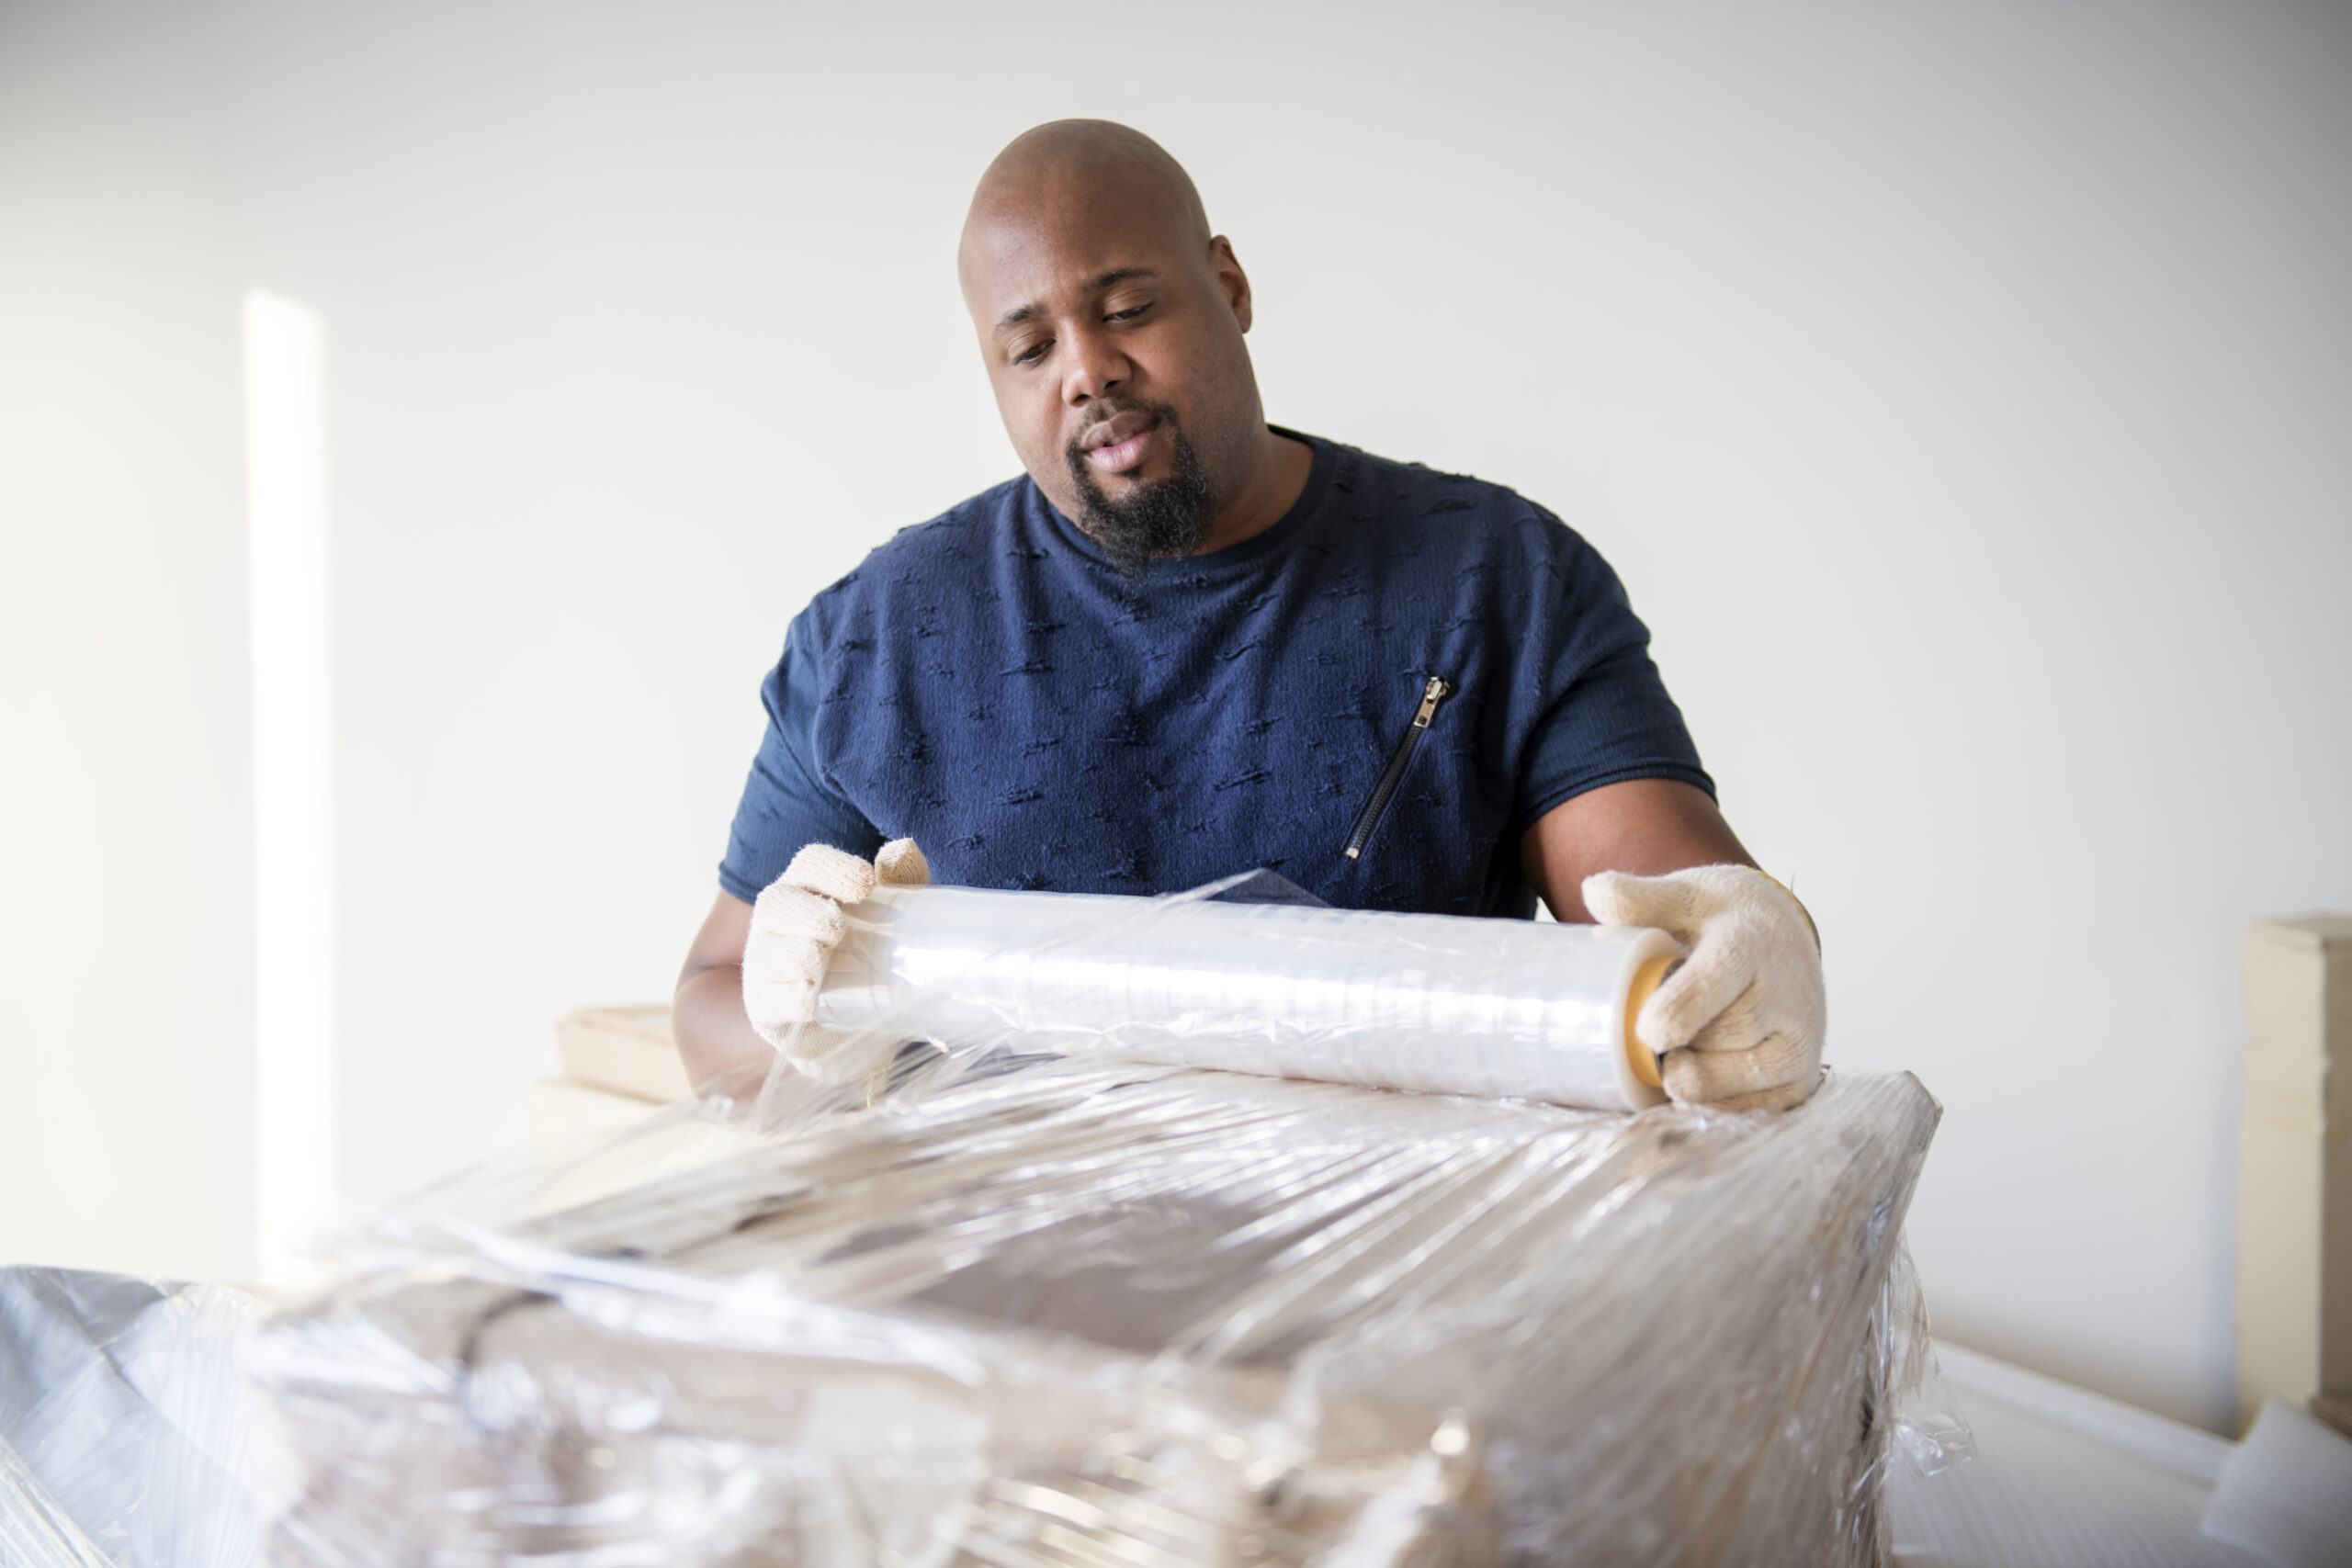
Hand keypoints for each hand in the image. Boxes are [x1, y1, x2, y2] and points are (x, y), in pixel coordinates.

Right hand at [742, 838, 928, 1062]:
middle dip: (809, 913)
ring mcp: (765, 963)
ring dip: (797, 953)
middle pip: (777, 901)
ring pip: (766, 949)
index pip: (810, 863)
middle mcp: (777, 920)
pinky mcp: (764, 1006)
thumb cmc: (866, 956)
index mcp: (808, 889)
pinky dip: (788, 998)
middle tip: (838, 929)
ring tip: (821, 963)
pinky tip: (807, 997)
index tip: (867, 884)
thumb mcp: (892, 917)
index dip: (833, 868)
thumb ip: (901, 882)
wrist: (846, 1022)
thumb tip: (903, 848)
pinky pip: (766, 998)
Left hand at [1581, 864, 1824, 1110]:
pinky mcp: (1799, 1077)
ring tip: (1673, 1058)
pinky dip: (1715, 1103)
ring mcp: (1800, 1039)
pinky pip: (1754, 1108)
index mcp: (1748, 942)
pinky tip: (1693, 1084)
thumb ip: (1638, 898)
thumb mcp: (1681, 897)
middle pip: (1727, 1035)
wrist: (1782, 937)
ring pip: (1743, 1078)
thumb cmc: (1718, 921)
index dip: (1685, 1008)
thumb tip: (1593, 891)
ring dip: (1698, 1079)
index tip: (1650, 1032)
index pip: (1720, 977)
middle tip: (1650, 1041)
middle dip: (1683, 1047)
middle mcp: (1786, 993)